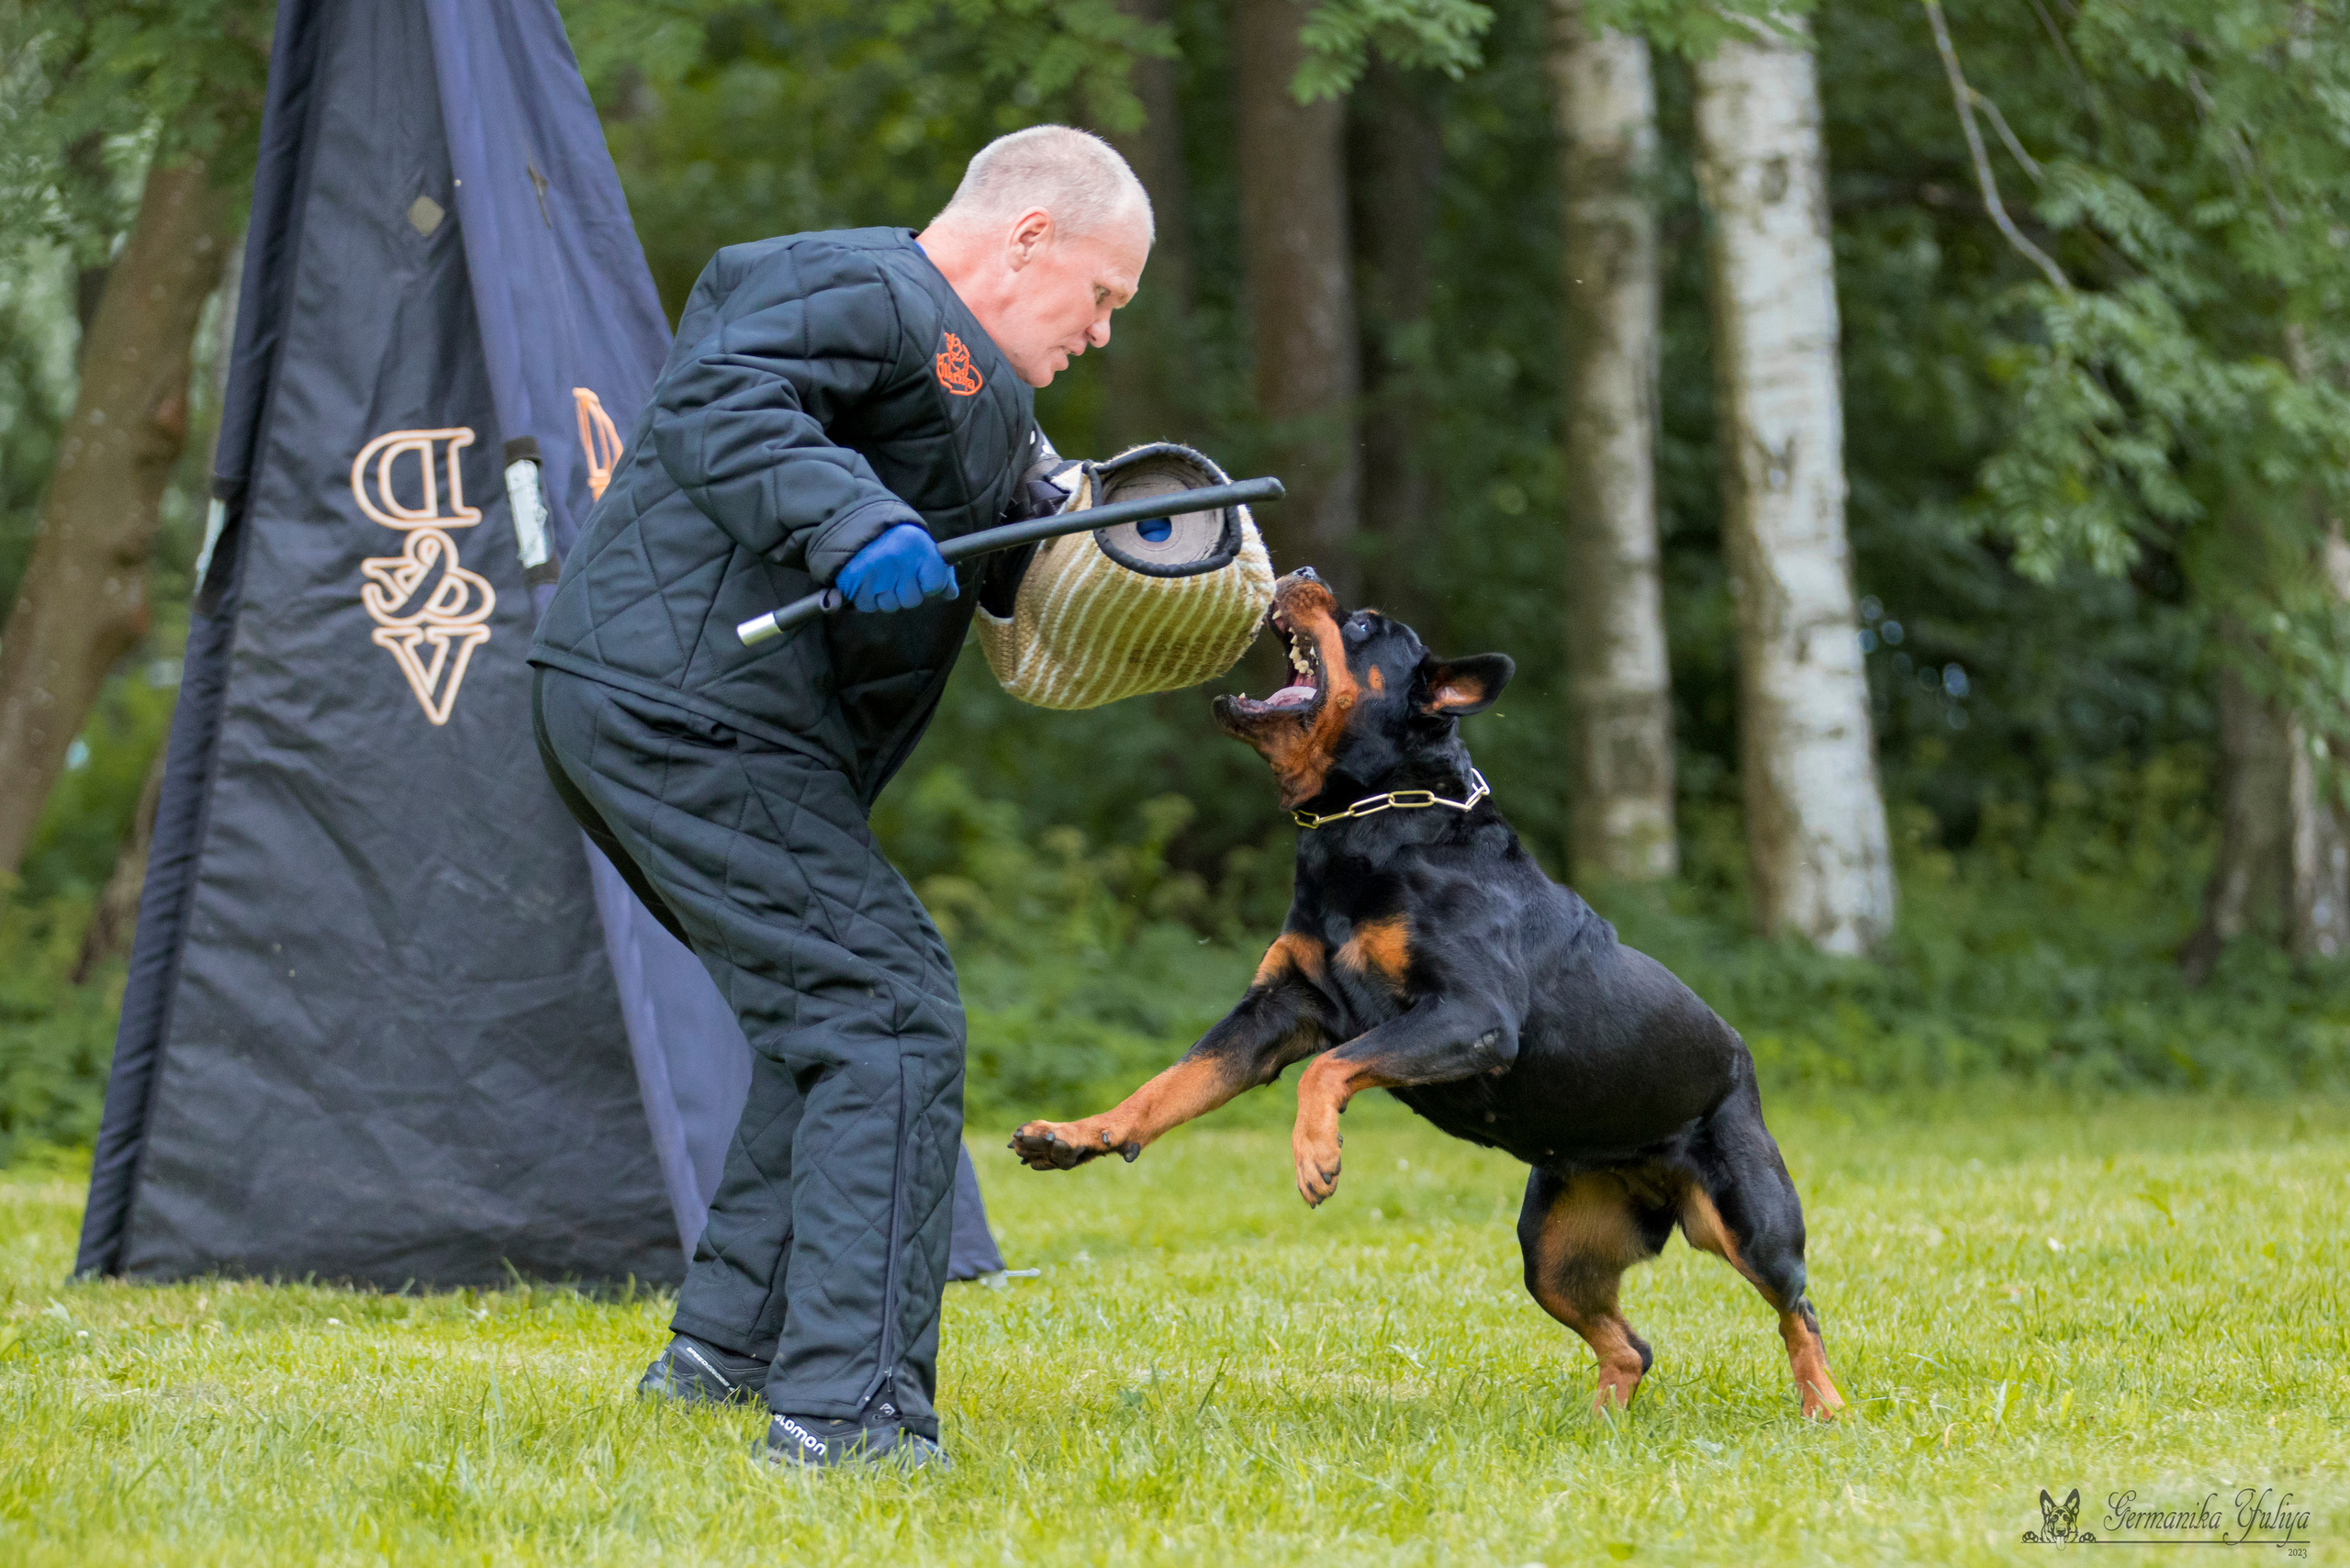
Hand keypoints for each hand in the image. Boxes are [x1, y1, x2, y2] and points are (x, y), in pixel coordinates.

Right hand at [835, 523, 955, 612]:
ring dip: (886, 596)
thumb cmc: (897, 541)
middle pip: (912, 600)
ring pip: (890, 605)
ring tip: (881, 576)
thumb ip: (941, 572)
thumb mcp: (922, 548)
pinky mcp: (854, 581)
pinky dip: (868, 598)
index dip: (929, 585)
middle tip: (897, 574)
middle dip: (906, 593)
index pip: (935, 585)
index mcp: (918, 547)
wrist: (857, 526)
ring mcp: (875, 571)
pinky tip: (867, 581)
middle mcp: (898, 558)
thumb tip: (951, 594)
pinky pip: (868, 605)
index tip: (921, 575)